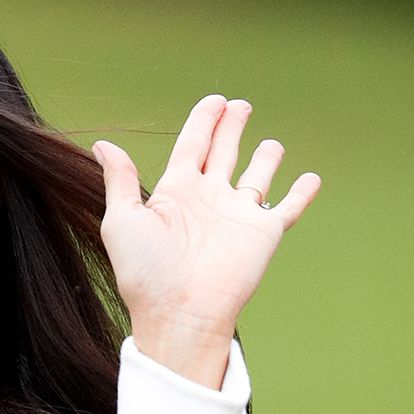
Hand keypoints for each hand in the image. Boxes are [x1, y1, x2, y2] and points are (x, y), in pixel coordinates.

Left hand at [94, 95, 320, 387]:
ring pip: (257, 177)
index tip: (215, 101)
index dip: (204, 121)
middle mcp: (208, 198)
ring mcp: (238, 215)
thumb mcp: (123, 220)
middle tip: (240, 105)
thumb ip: (119, 180)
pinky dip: (301, 193)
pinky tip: (311, 178)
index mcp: (175, 191)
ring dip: (266, 159)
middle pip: (223, 152)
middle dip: (231, 127)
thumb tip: (102, 144)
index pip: (192, 145)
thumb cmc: (145, 271)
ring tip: (272, 144)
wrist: (180, 312)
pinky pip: (287, 207)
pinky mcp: (264, 233)